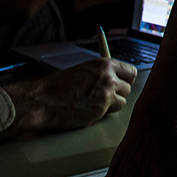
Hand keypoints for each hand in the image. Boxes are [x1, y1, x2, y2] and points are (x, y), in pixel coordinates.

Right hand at [0, 58, 135, 134]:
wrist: (44, 100)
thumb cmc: (59, 86)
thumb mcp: (84, 70)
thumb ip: (102, 73)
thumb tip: (117, 77)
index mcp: (104, 64)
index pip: (131, 71)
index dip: (126, 79)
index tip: (121, 82)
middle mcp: (108, 77)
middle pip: (129, 87)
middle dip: (119, 92)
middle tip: (106, 95)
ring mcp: (106, 94)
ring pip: (122, 101)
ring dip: (112, 104)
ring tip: (94, 102)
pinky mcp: (101, 109)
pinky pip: (111, 112)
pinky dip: (103, 112)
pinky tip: (88, 108)